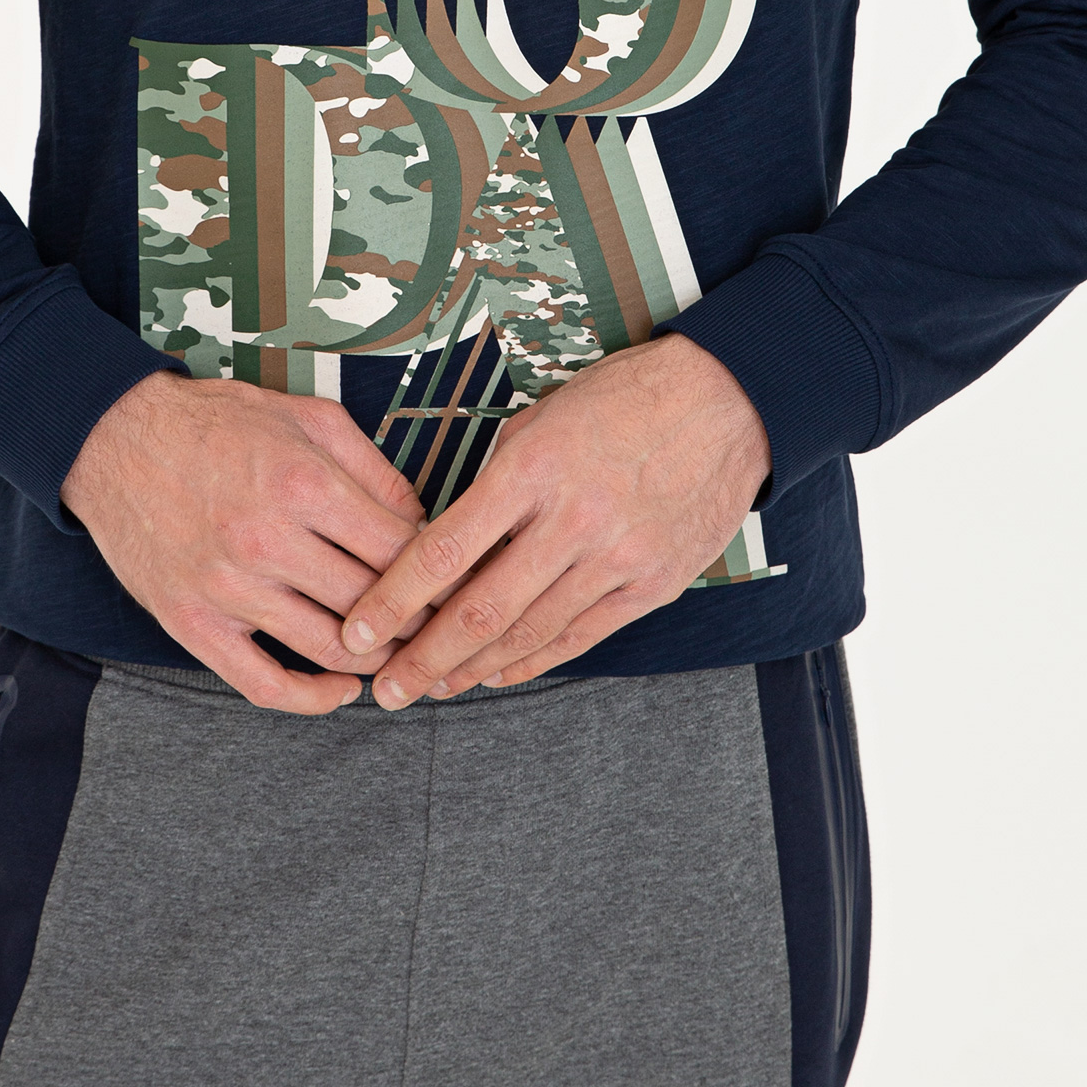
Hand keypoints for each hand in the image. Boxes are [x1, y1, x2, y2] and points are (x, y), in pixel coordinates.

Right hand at [62, 372, 425, 713]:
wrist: (116, 440)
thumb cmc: (217, 424)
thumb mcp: (306, 417)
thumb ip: (372, 467)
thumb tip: (422, 521)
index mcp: (302, 484)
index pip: (401, 550)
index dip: (441, 571)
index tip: (456, 580)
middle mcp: (266, 540)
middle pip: (373, 604)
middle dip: (420, 618)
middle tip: (442, 624)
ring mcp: (228, 588)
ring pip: (329, 649)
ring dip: (377, 659)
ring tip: (400, 652)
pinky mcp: (193, 623)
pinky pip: (262, 684)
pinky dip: (312, 699)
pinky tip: (341, 689)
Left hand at [337, 334, 770, 708]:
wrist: (728, 402)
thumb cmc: (625, 398)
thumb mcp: (545, 416)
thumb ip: (497, 480)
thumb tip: (448, 539)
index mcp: (533, 467)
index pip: (444, 550)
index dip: (393, 599)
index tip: (359, 629)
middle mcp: (573, 519)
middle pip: (480, 610)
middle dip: (422, 657)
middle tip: (383, 686)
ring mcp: (617, 558)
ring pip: (528, 634)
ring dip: (471, 670)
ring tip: (431, 687)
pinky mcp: (652, 585)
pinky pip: (579, 637)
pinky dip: (531, 662)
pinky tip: (495, 675)